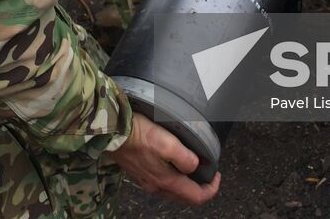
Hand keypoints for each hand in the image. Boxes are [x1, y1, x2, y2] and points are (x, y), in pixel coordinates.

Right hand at [106, 114, 221, 206]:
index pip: (196, 197)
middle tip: (207, 172)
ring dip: (186, 183)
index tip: (217, 175)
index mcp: (166, 181)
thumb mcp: (167, 143)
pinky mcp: (139, 173)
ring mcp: (147, 182)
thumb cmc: (138, 135)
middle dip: (200, 188)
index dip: (212, 189)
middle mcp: (157, 186)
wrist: (112, 133)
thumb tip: (196, 166)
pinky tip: (172, 164)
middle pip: (185, 196)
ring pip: (173, 190)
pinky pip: (161, 182)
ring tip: (192, 166)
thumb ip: (185, 157)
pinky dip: (172, 178)